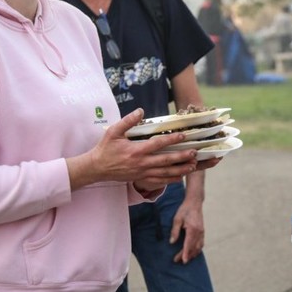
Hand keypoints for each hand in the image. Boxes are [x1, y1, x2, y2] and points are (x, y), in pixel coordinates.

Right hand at [69, 109, 199, 190]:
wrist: (97, 168)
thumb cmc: (105, 148)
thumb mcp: (113, 132)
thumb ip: (127, 121)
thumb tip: (141, 111)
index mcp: (136, 151)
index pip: (157, 144)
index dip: (171, 140)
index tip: (183, 136)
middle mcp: (142, 163)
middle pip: (166, 160)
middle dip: (181, 157)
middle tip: (194, 153)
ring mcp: (142, 173)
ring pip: (165, 173)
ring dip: (180, 170)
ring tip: (193, 166)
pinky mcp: (141, 179)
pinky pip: (159, 181)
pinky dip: (171, 179)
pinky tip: (181, 176)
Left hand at [171, 196, 204, 263]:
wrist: (194, 202)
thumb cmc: (185, 210)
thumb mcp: (177, 219)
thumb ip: (175, 231)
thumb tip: (172, 242)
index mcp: (193, 229)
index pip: (188, 244)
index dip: (185, 253)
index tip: (183, 261)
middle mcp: (199, 232)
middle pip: (193, 247)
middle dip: (186, 255)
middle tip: (177, 261)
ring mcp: (202, 232)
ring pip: (198, 247)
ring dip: (192, 254)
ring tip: (185, 259)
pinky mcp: (202, 231)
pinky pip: (201, 243)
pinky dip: (197, 250)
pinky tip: (193, 253)